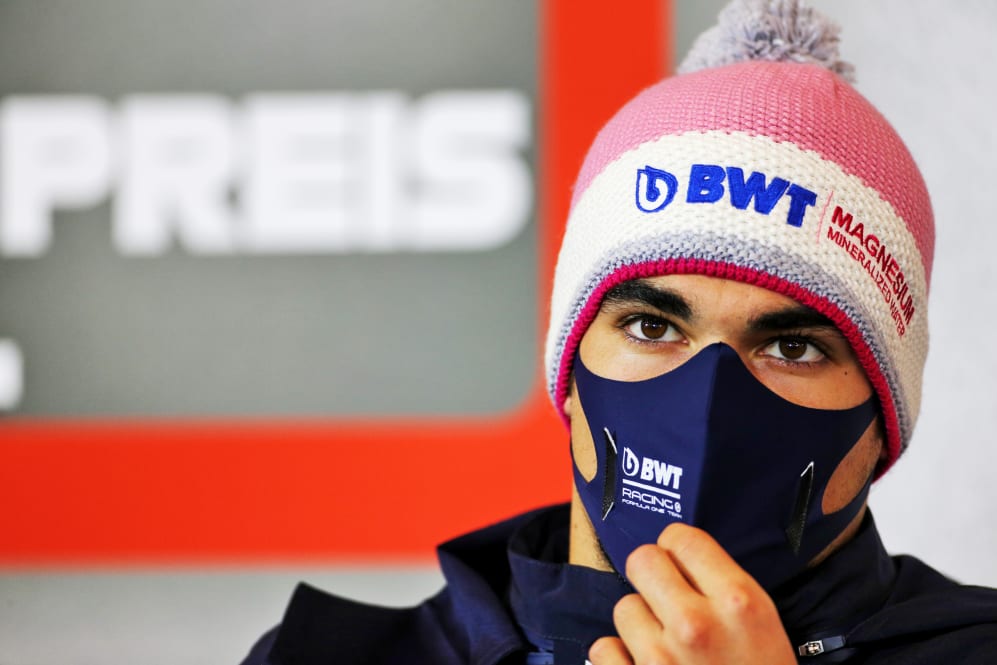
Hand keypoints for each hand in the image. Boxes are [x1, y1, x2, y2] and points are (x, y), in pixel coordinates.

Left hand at [588, 523, 795, 664]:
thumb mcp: (765, 629)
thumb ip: (723, 589)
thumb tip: (679, 557)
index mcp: (737, 602)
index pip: (681, 537)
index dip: (679, 551)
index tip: (684, 566)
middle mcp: (695, 624)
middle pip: (642, 560)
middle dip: (652, 577)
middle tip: (667, 598)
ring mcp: (659, 660)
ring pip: (624, 607)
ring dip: (640, 625)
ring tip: (666, 646)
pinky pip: (605, 649)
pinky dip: (620, 659)